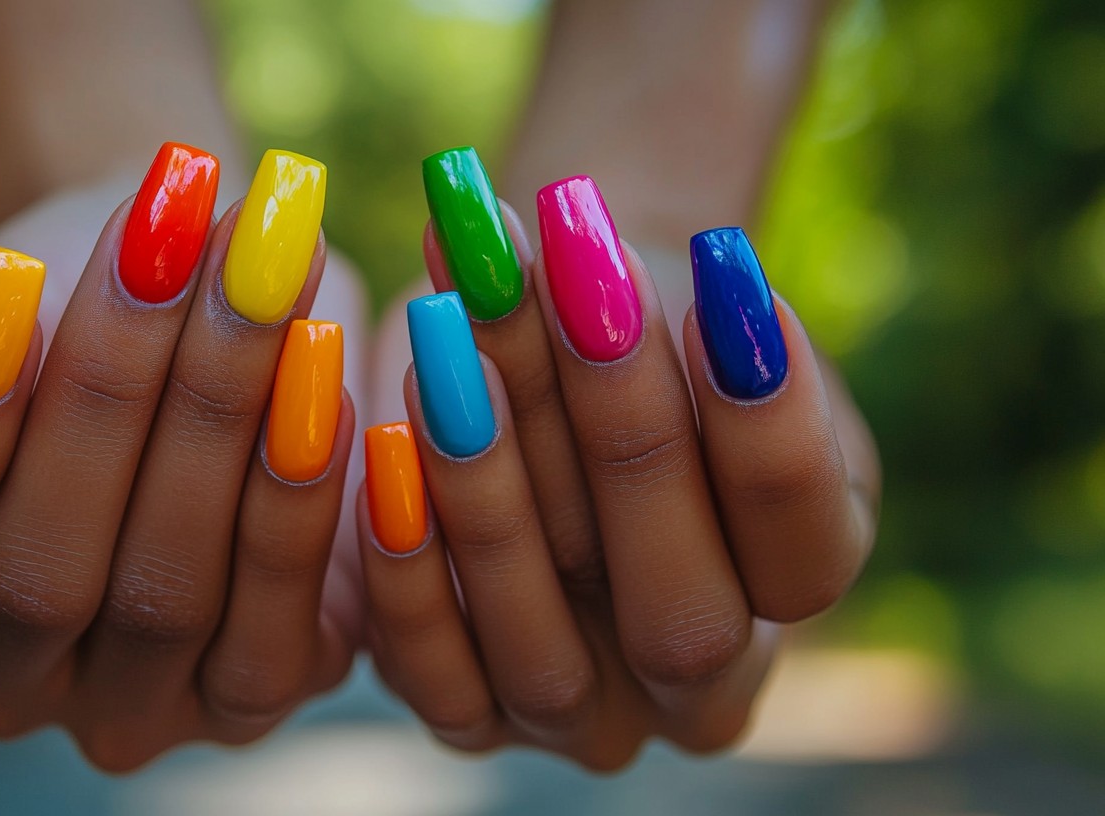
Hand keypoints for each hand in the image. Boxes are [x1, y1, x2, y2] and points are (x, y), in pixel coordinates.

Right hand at [0, 147, 365, 771]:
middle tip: (168, 248)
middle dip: (111, 396)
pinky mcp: (252, 694)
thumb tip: (40, 297)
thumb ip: (12, 324)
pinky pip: (277, 621)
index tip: (10, 276)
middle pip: (40, 575)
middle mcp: (5, 676)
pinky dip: (299, 498)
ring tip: (264, 279)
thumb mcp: (25, 303)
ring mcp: (130, 709)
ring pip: (164, 596)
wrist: (193, 340)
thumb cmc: (83, 310)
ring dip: (220, 424)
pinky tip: (325, 375)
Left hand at [359, 157, 879, 769]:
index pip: (804, 550)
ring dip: (492, 494)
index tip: (724, 276)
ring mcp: (581, 717)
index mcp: (788, 590)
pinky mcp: (467, 713)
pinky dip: (404, 562)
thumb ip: (703, 323)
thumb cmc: (633, 324)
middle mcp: (697, 688)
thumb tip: (670, 279)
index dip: (768, 431)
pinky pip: (432, 669)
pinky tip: (385, 438)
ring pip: (544, 652)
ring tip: (452, 337)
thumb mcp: (690, 319)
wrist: (534, 363)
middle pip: (680, 619)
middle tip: (580, 298)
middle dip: (628, 445)